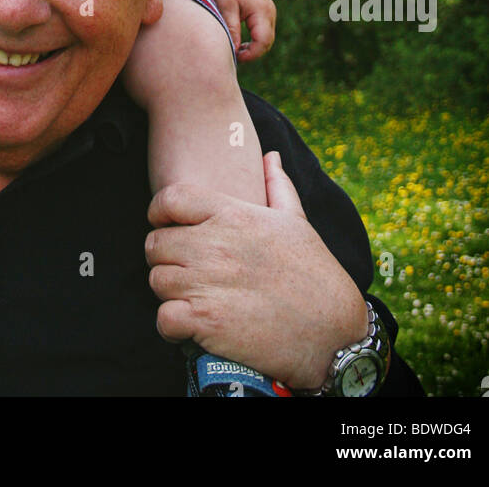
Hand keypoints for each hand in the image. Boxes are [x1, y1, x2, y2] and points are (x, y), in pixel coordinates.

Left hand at [145, 152, 368, 388]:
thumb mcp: (296, 222)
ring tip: (192, 298)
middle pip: (155, 244)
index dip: (160, 212)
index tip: (166, 225)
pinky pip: (163, 318)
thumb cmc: (314, 273)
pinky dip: (170, 325)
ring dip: (169, 293)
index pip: (170, 199)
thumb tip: (271, 156)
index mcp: (232, 215)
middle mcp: (214, 245)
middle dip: (165, 258)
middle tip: (185, 270)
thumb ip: (277, 185)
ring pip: (156, 281)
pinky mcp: (206, 322)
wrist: (333, 331)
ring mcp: (207, 283)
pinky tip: (189, 326)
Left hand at [211, 0, 275, 60]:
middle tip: (235, 57)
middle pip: (267, 42)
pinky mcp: (266, 13)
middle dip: (253, 53)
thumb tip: (234, 50)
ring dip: (255, 48)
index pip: (262, 41)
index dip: (251, 54)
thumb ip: (232, 29)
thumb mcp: (226, 9)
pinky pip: (265, 32)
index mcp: (261, 12)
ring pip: (267, 39)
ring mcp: (270, 12)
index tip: (236, 57)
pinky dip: (256, 40)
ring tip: (237, 50)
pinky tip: (242, 43)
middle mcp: (270, 13)